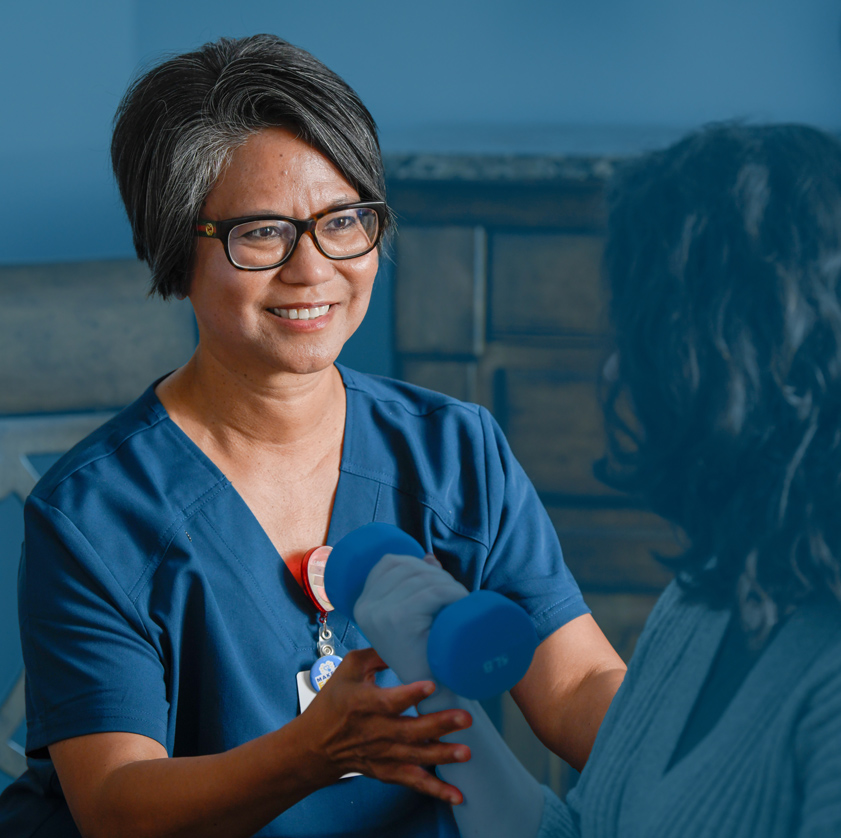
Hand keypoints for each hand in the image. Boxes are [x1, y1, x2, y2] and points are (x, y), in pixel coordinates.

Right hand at [301, 648, 471, 803]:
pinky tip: (456, 795)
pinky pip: (412, 781)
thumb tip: (407, 641)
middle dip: (438, 725)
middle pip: (409, 730)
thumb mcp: (348, 669)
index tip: (431, 686)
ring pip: (415, 756)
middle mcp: (374, 731)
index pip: (389, 701)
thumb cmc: (332, 702)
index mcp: (363, 703)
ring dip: (441, 755)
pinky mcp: (386, 770)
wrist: (313, 746)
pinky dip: (434, 790)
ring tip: (465, 752)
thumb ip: (377, 654)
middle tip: (464, 718)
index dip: (410, 694)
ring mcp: (381, 754)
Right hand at [353, 553, 469, 683]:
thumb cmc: (421, 654)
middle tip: (456, 592)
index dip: (418, 563)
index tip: (439, 578)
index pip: (390, 563)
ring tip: (460, 598)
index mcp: (362, 604)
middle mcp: (366, 607)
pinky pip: (431, 594)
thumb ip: (412, 587)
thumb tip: (429, 557)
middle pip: (408, 569)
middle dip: (437, 574)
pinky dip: (451, 592)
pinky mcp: (400, 620)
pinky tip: (462, 599)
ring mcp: (381, 614)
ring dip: (448, 583)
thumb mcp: (407, 617)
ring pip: (423, 580)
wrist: (432, 690)